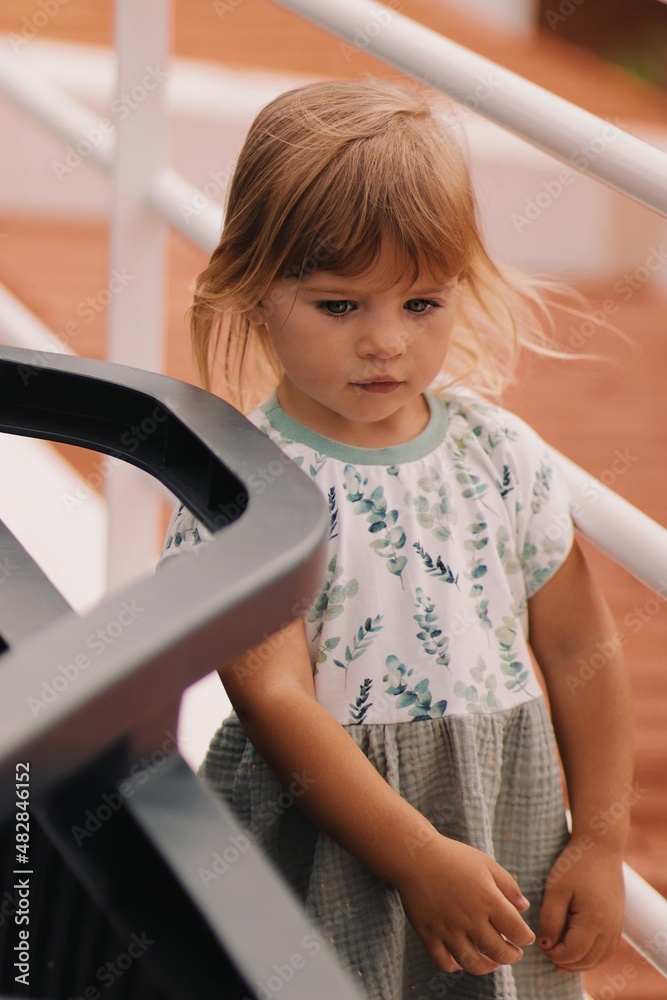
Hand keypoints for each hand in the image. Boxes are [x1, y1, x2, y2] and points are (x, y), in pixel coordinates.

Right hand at [395, 836, 535, 975]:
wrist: (415, 856)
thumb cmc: (453, 857)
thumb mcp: (486, 863)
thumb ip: (508, 885)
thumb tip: (524, 908)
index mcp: (488, 899)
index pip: (517, 931)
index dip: (525, 938)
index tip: (524, 937)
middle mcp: (470, 918)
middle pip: (499, 952)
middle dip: (511, 956)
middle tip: (513, 952)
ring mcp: (448, 929)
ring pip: (473, 963)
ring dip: (487, 966)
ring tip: (492, 961)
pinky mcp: (428, 934)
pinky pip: (444, 962)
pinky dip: (456, 966)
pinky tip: (462, 958)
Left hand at [538, 839, 624, 971]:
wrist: (600, 847)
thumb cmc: (575, 864)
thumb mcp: (556, 888)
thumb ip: (550, 918)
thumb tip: (545, 944)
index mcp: (593, 921)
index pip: (572, 953)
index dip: (553, 954)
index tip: (539, 945)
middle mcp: (609, 928)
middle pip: (587, 960)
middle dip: (565, 961)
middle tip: (546, 952)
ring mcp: (616, 926)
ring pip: (598, 958)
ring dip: (579, 962)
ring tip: (559, 957)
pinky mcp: (617, 921)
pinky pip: (606, 949)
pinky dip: (592, 956)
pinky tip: (577, 950)